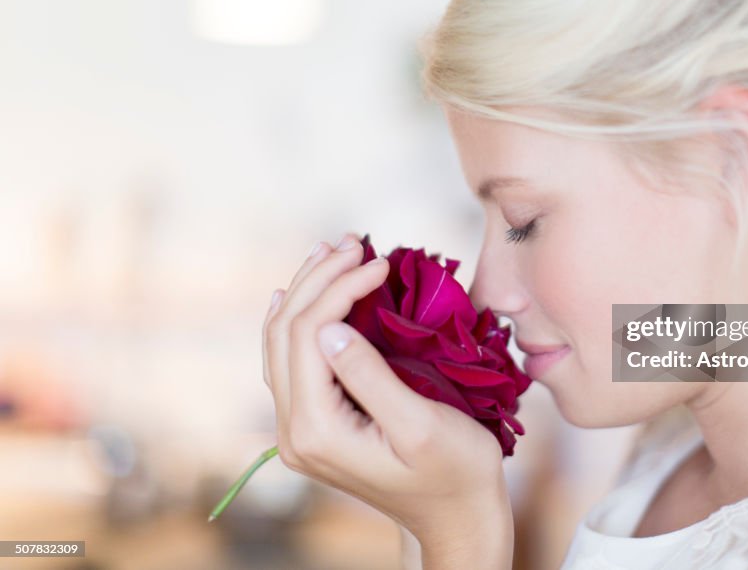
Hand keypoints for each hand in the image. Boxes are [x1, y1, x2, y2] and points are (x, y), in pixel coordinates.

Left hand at [263, 233, 513, 562]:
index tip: (381, 261)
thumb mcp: (420, 425)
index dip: (338, 288)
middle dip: (319, 279)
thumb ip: (370, 378)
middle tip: (355, 241)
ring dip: (306, 291)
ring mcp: (300, 429)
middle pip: (286, 333)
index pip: (308, 336)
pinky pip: (292, 361)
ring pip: (282, 343)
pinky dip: (301, 318)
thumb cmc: (455, 470)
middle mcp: (295, 430)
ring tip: (333, 250)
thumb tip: (329, 329)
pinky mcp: (314, 424)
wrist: (455, 516)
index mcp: (317, 430)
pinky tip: (300, 294)